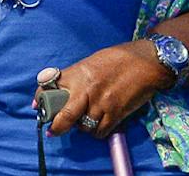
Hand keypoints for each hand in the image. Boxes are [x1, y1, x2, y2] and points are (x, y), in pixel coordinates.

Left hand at [38, 40, 174, 137]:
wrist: (148, 60)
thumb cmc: (121, 58)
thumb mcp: (93, 61)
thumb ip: (77, 76)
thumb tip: (61, 90)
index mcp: (78, 72)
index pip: (49, 86)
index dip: (41, 99)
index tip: (39, 107)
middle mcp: (86, 88)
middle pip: (63, 116)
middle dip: (56, 127)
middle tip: (53, 130)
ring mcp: (101, 102)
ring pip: (83, 127)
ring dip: (83, 126)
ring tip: (89, 119)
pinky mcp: (115, 112)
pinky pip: (99, 131)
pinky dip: (98, 131)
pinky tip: (102, 122)